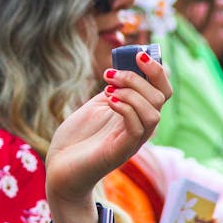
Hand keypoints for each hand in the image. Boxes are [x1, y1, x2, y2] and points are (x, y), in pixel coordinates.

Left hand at [46, 51, 171, 206]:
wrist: (59, 168)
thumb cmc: (76, 139)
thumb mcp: (97, 105)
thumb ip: (114, 88)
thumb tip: (124, 67)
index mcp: (137, 114)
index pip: (162, 89)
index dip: (157, 69)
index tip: (138, 54)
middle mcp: (140, 127)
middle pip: (162, 97)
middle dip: (139, 77)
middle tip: (109, 75)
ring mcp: (133, 141)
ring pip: (154, 112)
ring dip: (132, 92)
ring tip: (107, 89)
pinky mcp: (121, 151)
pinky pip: (138, 127)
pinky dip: (126, 108)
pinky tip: (108, 101)